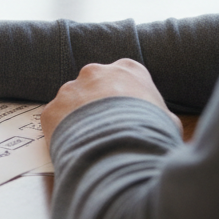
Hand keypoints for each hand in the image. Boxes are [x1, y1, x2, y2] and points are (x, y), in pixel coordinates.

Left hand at [41, 59, 181, 135]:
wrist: (118, 149)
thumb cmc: (150, 132)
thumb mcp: (167, 120)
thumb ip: (156, 113)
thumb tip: (158, 124)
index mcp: (127, 70)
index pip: (124, 75)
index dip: (124, 95)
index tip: (125, 112)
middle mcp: (94, 72)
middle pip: (93, 85)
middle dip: (96, 103)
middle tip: (104, 127)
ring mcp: (69, 89)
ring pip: (71, 102)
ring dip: (77, 117)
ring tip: (90, 140)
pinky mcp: (51, 109)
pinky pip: (56, 120)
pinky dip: (63, 132)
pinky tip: (75, 146)